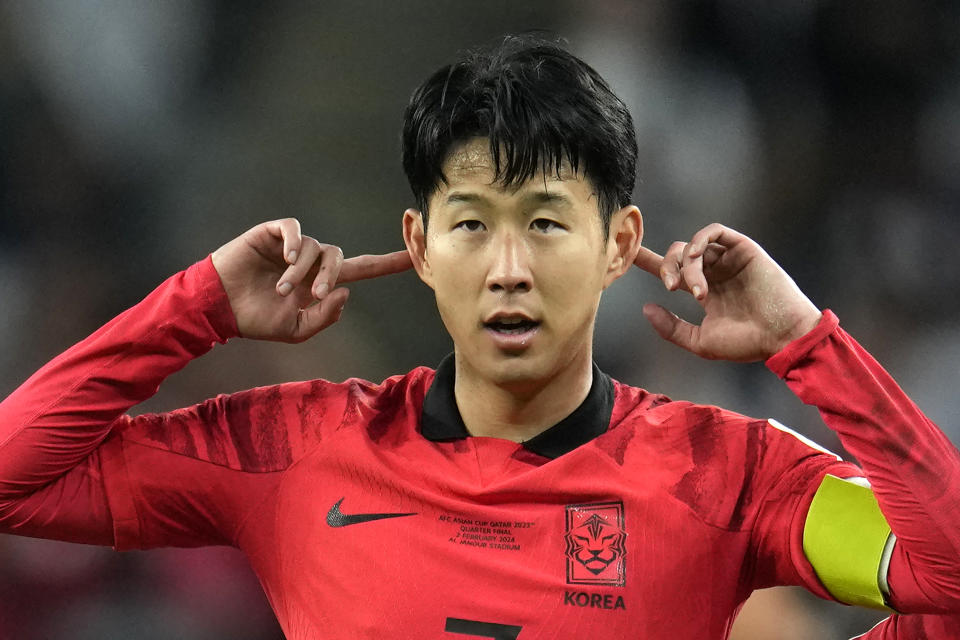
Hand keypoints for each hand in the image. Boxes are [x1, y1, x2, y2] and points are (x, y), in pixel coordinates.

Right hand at [210, 218, 411, 342]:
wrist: (219, 309)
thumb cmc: (255, 319)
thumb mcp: (296, 329)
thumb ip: (325, 316)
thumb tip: (346, 292)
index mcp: (319, 281)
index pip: (361, 269)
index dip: (386, 263)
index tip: (412, 256)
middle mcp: (310, 261)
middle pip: (339, 255)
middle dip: (329, 274)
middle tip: (312, 294)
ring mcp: (290, 246)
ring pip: (314, 246)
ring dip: (302, 270)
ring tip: (281, 288)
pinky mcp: (270, 234)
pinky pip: (292, 227)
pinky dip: (293, 241)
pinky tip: (284, 258)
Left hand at [633, 223, 820, 361]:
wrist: (782, 336)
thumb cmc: (747, 343)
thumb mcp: (700, 341)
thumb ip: (672, 328)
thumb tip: (646, 308)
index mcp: (705, 290)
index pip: (673, 271)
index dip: (650, 262)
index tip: (627, 257)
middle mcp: (715, 272)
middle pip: (677, 255)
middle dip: (666, 266)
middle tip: (672, 287)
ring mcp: (729, 260)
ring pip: (693, 246)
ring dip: (687, 265)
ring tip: (697, 290)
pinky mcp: (744, 249)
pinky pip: (715, 232)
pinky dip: (700, 241)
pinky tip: (697, 257)